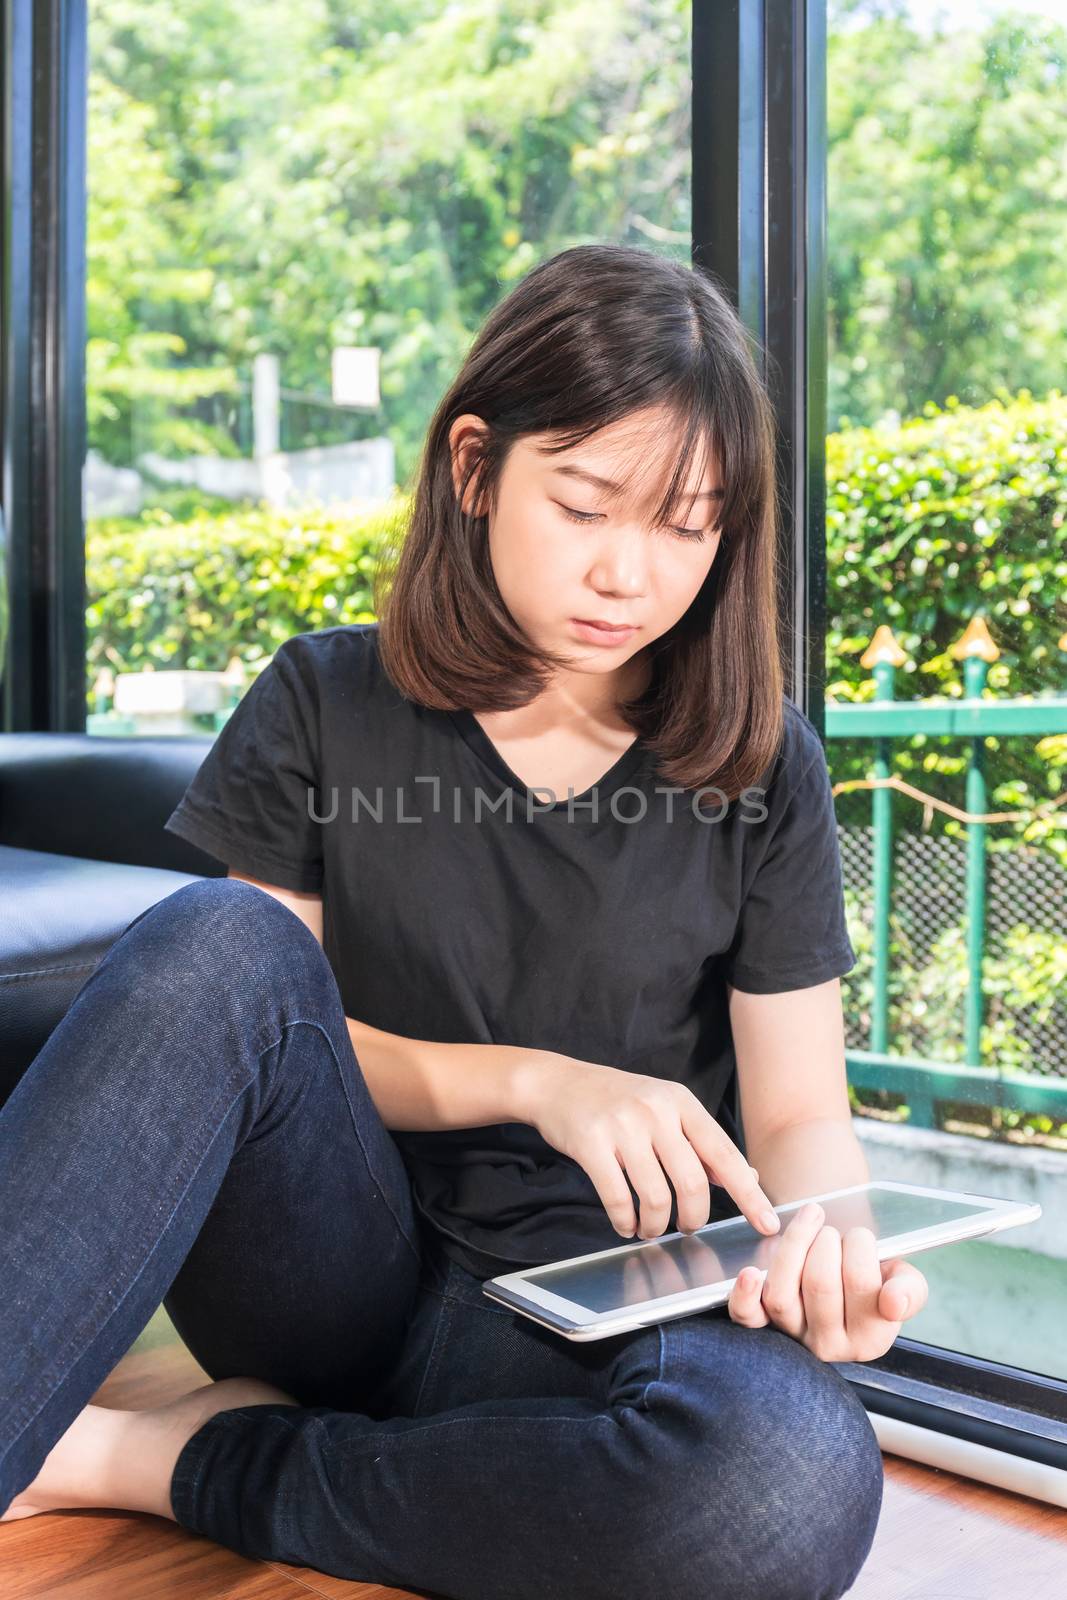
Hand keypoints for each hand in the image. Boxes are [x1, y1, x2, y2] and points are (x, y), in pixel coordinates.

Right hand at [525, 1053, 781, 1241]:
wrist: (558, 1084)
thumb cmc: (618, 1101)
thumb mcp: (667, 1109)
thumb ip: (704, 1143)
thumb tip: (747, 1177)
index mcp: (681, 1103)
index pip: (725, 1155)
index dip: (749, 1195)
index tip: (767, 1224)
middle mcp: (656, 1111)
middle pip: (692, 1183)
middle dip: (694, 1219)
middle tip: (687, 1228)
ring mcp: (623, 1126)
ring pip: (655, 1196)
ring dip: (656, 1226)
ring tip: (650, 1229)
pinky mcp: (591, 1143)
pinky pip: (618, 1198)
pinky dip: (625, 1222)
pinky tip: (625, 1225)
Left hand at [727, 1200, 929, 1361]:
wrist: (844, 1276)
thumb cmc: (876, 1278)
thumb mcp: (904, 1283)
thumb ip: (909, 1291)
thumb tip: (893, 1302)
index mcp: (872, 1339)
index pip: (862, 1282)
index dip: (859, 1245)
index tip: (860, 1236)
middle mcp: (831, 1346)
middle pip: (820, 1284)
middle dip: (827, 1242)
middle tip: (834, 1232)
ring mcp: (793, 1336)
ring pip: (783, 1293)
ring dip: (794, 1246)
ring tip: (809, 1223)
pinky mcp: (763, 1324)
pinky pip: (748, 1316)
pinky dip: (744, 1295)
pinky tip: (750, 1272)